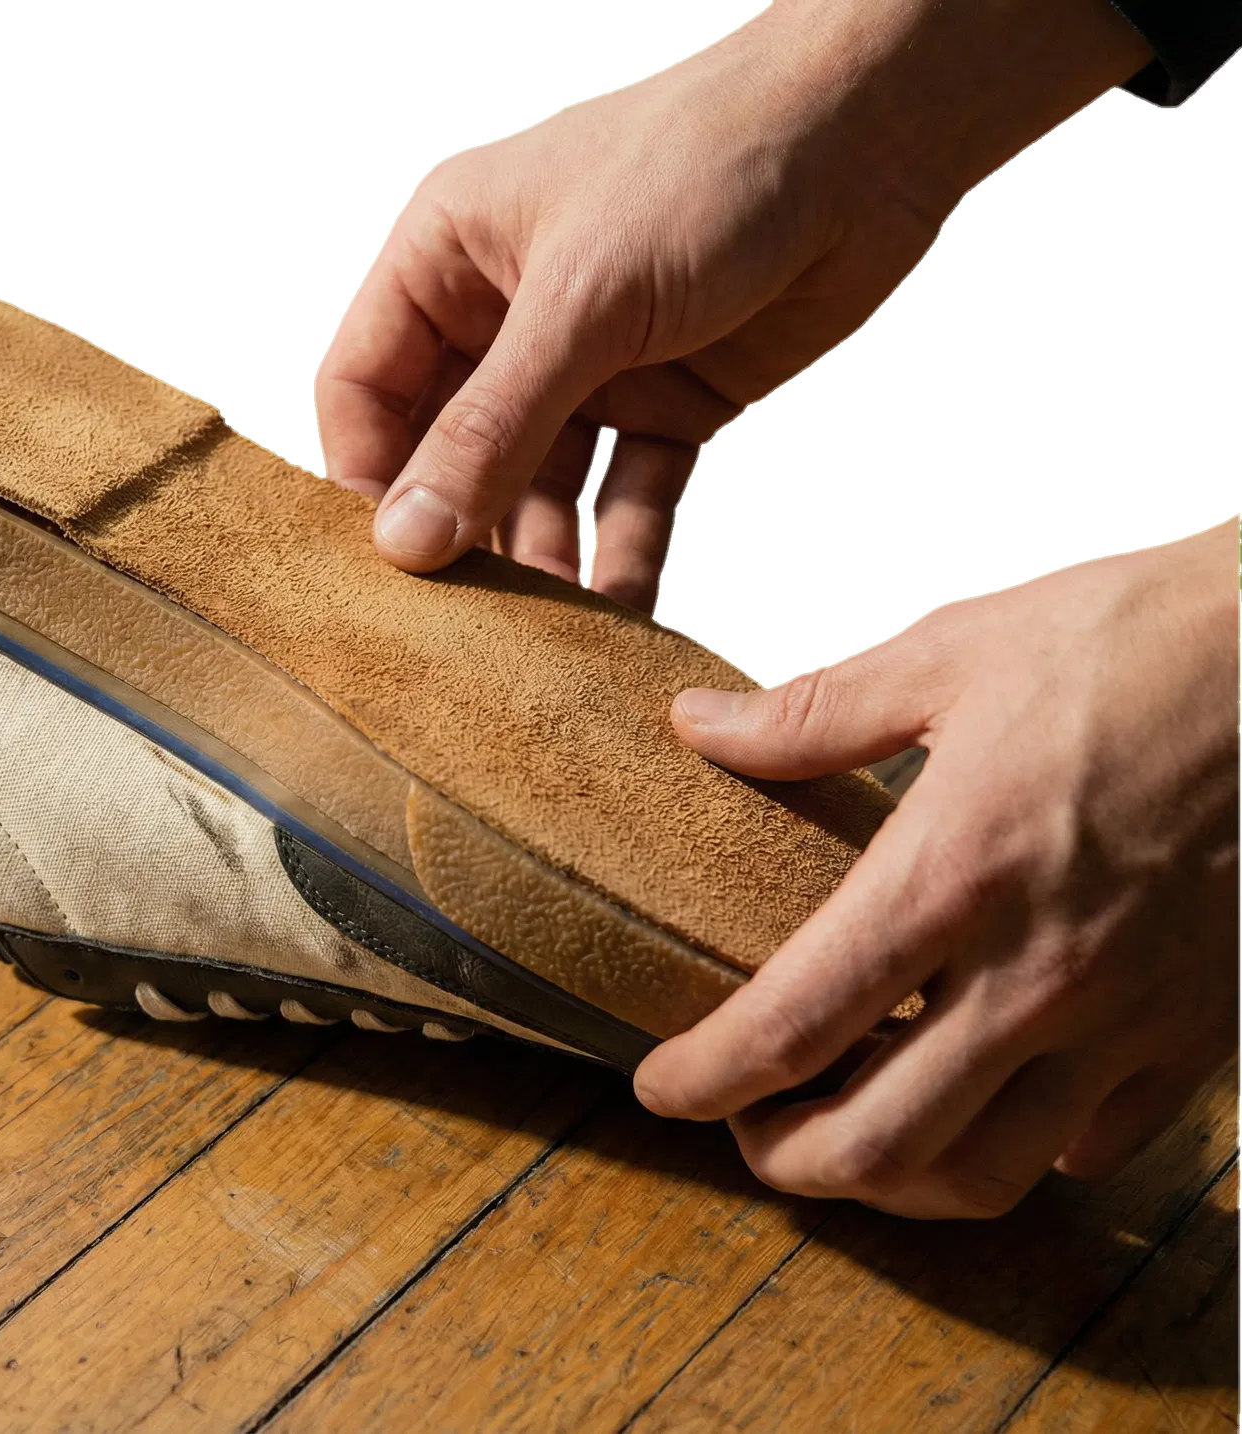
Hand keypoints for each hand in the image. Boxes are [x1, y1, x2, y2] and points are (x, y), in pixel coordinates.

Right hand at [313, 0, 1151, 608]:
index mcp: (449, 258)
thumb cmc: (710, 160)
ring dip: (541, 561)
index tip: (386, 560)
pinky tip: (621, 614)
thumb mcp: (581, 300)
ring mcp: (589, 367)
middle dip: (457, 534)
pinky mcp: (667, 404)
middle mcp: (508, 317)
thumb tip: (411, 536)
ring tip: (540, 635)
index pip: (364, 386)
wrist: (872, 139)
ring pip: (538, 490)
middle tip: (456, 619)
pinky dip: (623, 554)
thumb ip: (492, 427)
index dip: (367, 474)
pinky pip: (625, 498)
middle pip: (449, 453)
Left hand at [634, 519, 1240, 1217]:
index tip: (659, 1085)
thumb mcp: (954, 652)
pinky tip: (983, 1108)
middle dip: (785, 1161)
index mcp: (953, 873)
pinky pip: (1095, 1145)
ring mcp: (1130, 1018)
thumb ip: (813, 713)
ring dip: (895, 1183)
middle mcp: (1038, 971)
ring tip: (847, 1141)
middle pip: (880, 1142)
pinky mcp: (1202, 1034)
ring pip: (988, 1173)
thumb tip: (701, 728)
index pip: (794, 1024)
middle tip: (745, 1131)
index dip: (704, 1077)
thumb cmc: (1140, 638)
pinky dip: (1020, 1153)